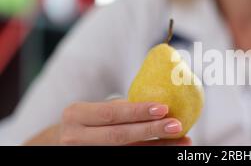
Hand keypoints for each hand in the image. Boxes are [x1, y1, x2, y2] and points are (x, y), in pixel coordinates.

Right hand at [26, 99, 188, 145]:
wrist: (60, 143)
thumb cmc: (88, 121)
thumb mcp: (94, 111)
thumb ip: (119, 108)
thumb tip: (162, 97)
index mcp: (76, 115)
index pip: (111, 113)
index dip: (138, 111)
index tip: (164, 108)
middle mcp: (76, 137)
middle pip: (119, 136)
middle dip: (151, 131)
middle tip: (177, 125)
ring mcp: (85, 154)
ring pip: (127, 152)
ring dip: (158, 146)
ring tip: (182, 141)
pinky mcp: (96, 162)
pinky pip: (127, 158)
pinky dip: (150, 153)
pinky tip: (167, 149)